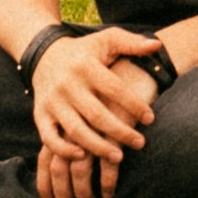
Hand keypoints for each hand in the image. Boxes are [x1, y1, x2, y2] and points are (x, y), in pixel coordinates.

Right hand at [32, 27, 160, 197]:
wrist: (45, 55)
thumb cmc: (85, 51)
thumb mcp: (106, 40)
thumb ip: (132, 43)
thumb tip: (157, 46)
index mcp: (86, 65)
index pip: (114, 89)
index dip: (134, 105)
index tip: (151, 119)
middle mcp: (67, 84)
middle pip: (96, 114)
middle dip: (120, 131)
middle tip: (140, 143)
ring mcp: (53, 101)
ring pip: (75, 129)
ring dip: (97, 146)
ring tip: (118, 157)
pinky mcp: (40, 114)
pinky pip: (49, 137)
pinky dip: (63, 149)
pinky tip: (82, 156)